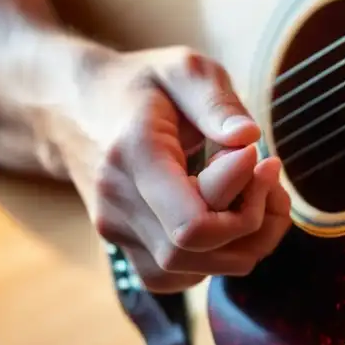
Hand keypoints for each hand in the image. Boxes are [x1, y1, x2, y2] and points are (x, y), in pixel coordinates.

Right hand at [54, 46, 290, 292]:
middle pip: (200, 252)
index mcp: (134, 157)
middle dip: (255, 219)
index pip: (195, 223)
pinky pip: (183, 276)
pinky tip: (233, 213)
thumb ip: (216, 101)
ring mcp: (118, 233)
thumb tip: (250, 140)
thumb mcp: (184, 69)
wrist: (76, 108)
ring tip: (259, 192)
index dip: (247, 194)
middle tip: (269, 173)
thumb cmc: (143, 85)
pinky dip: (220, 254)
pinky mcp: (128, 248)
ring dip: (246, 240)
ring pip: (196, 271)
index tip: (259, 154)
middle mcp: (119, 205)